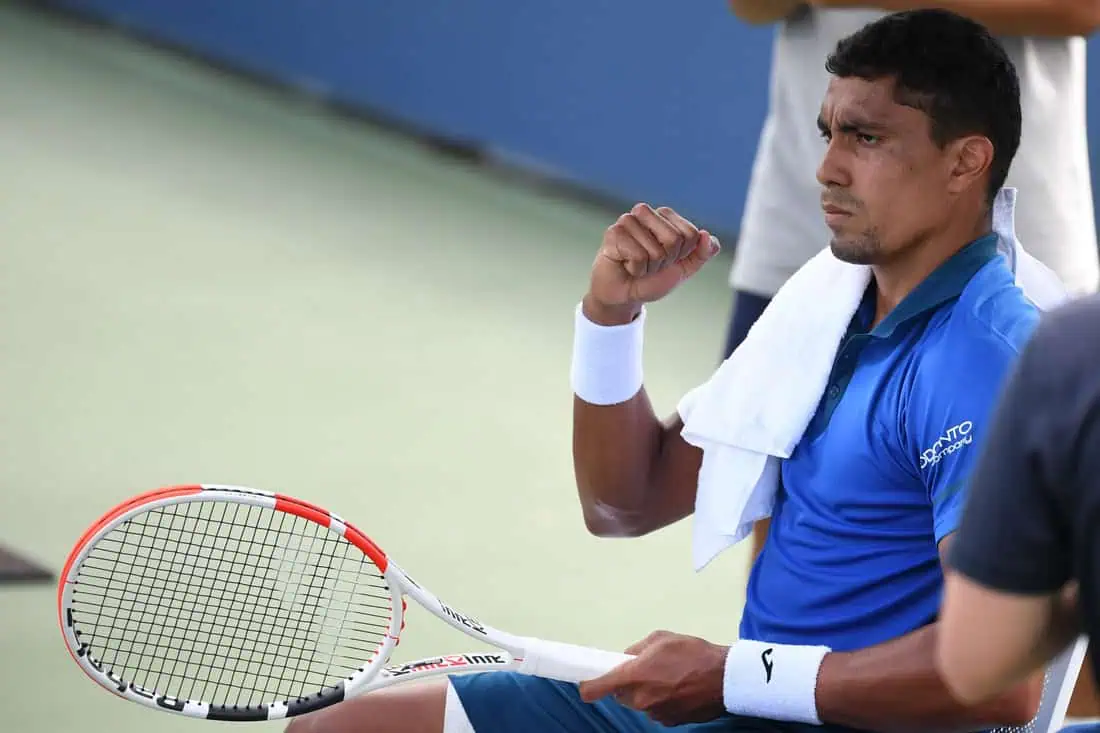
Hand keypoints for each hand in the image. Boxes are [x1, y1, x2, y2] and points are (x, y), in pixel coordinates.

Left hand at [578, 630, 728, 725]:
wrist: (725, 678)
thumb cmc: (693, 654)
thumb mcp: (661, 639)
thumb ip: (637, 649)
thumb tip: (626, 658)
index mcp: (635, 677)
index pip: (597, 688)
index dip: (589, 685)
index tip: (586, 681)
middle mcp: (641, 700)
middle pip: (621, 695)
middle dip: (628, 683)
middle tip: (646, 669)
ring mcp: (655, 714)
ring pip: (640, 703)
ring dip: (646, 692)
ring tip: (669, 677)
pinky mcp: (670, 722)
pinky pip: (656, 710)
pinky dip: (661, 701)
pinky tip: (679, 688)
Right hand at [584, 204, 719, 324]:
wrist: (624, 296)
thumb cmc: (651, 278)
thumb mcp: (684, 268)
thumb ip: (701, 253)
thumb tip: (707, 235)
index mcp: (665, 215)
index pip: (691, 234)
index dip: (682, 255)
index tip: (667, 260)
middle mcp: (645, 213)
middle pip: (674, 239)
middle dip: (665, 261)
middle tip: (650, 263)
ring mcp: (627, 221)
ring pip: (655, 250)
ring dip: (649, 267)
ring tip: (636, 264)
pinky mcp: (613, 233)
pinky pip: (638, 256)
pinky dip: (636, 269)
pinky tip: (626, 265)